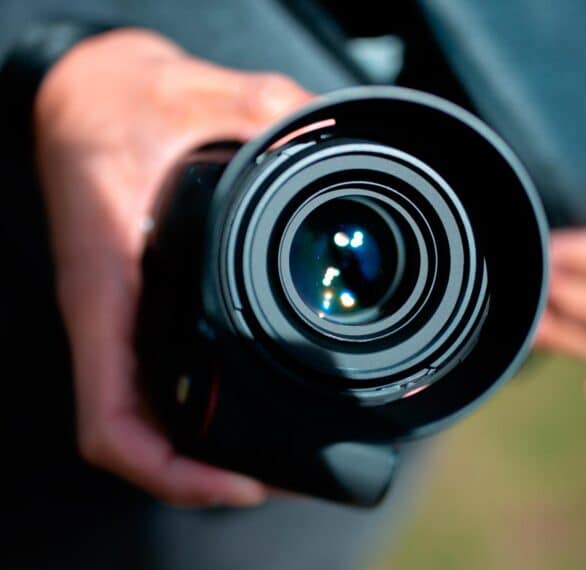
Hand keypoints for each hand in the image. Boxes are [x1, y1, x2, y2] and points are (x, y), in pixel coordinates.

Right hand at [35, 29, 311, 504]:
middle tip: (281, 477)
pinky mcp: (142, 301)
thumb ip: (274, 114)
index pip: (114, 418)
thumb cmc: (126, 101)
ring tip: (273, 458)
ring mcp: (126, 315)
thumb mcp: (204, 96)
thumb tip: (343, 138)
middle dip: (205, 472)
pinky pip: (157, 373)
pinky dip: (195, 405)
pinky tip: (247, 400)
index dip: (174, 472)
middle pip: (141, 435)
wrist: (87, 94)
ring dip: (200, 448)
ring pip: (147, 414)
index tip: (242, 484)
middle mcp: (113, 313)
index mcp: (110, 284)